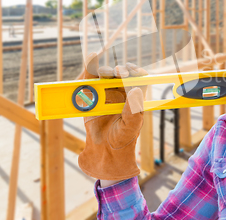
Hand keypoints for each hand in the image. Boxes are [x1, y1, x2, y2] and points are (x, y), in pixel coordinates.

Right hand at [77, 53, 148, 182]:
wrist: (103, 156)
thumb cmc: (122, 142)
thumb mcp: (130, 129)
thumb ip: (133, 111)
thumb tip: (136, 89)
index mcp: (135, 99)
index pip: (139, 79)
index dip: (136, 72)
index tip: (132, 71)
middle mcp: (121, 95)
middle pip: (121, 74)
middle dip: (119, 70)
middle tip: (116, 72)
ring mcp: (105, 96)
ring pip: (104, 76)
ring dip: (103, 69)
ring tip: (102, 72)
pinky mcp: (90, 99)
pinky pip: (88, 83)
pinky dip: (86, 75)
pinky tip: (88, 71)